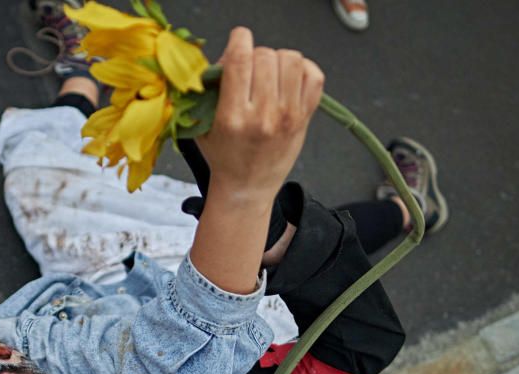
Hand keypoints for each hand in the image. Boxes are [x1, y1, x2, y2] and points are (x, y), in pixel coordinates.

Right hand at [197, 28, 323, 200]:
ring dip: (278, 59)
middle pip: (266, 56)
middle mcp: (263, 116)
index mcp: (233, 117)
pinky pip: (314, 75)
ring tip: (269, 73)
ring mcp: (288, 117)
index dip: (239, 39)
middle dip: (255, 54)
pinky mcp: (305, 118)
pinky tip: (288, 79)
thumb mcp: (204, 126)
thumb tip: (227, 56)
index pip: (241, 60)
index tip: (238, 40)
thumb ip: (210, 90)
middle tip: (250, 69)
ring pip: (291, 60)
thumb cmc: (224, 158)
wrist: (247, 189)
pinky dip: (303, 69)